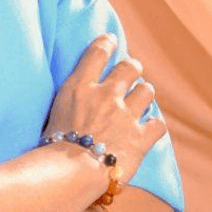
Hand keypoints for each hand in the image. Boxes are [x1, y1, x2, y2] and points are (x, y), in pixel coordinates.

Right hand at [43, 34, 166, 179]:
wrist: (70, 171)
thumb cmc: (53, 147)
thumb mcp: (53, 112)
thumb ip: (70, 101)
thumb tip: (76, 101)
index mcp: (80, 87)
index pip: (97, 53)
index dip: (107, 42)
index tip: (111, 40)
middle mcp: (106, 95)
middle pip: (129, 67)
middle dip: (132, 67)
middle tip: (131, 72)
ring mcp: (126, 115)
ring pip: (147, 91)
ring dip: (144, 94)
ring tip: (140, 100)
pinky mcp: (141, 137)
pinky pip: (158, 124)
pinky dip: (154, 125)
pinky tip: (149, 127)